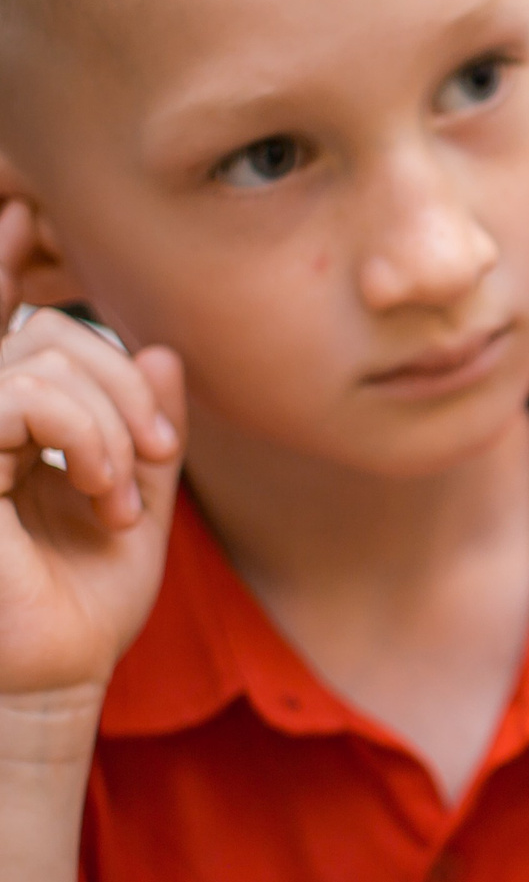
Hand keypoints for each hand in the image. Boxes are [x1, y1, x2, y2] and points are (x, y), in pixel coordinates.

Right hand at [0, 204, 184, 699]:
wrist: (57, 671)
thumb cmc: (85, 599)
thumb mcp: (135, 495)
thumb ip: (145, 424)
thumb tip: (160, 351)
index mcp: (2, 421)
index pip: (3, 321)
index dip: (2, 257)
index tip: (25, 210)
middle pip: (46, 331)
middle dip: (120, 381)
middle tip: (159, 451)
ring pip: (37, 355)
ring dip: (107, 419)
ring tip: (124, 488)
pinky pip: (20, 393)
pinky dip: (82, 434)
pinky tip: (101, 493)